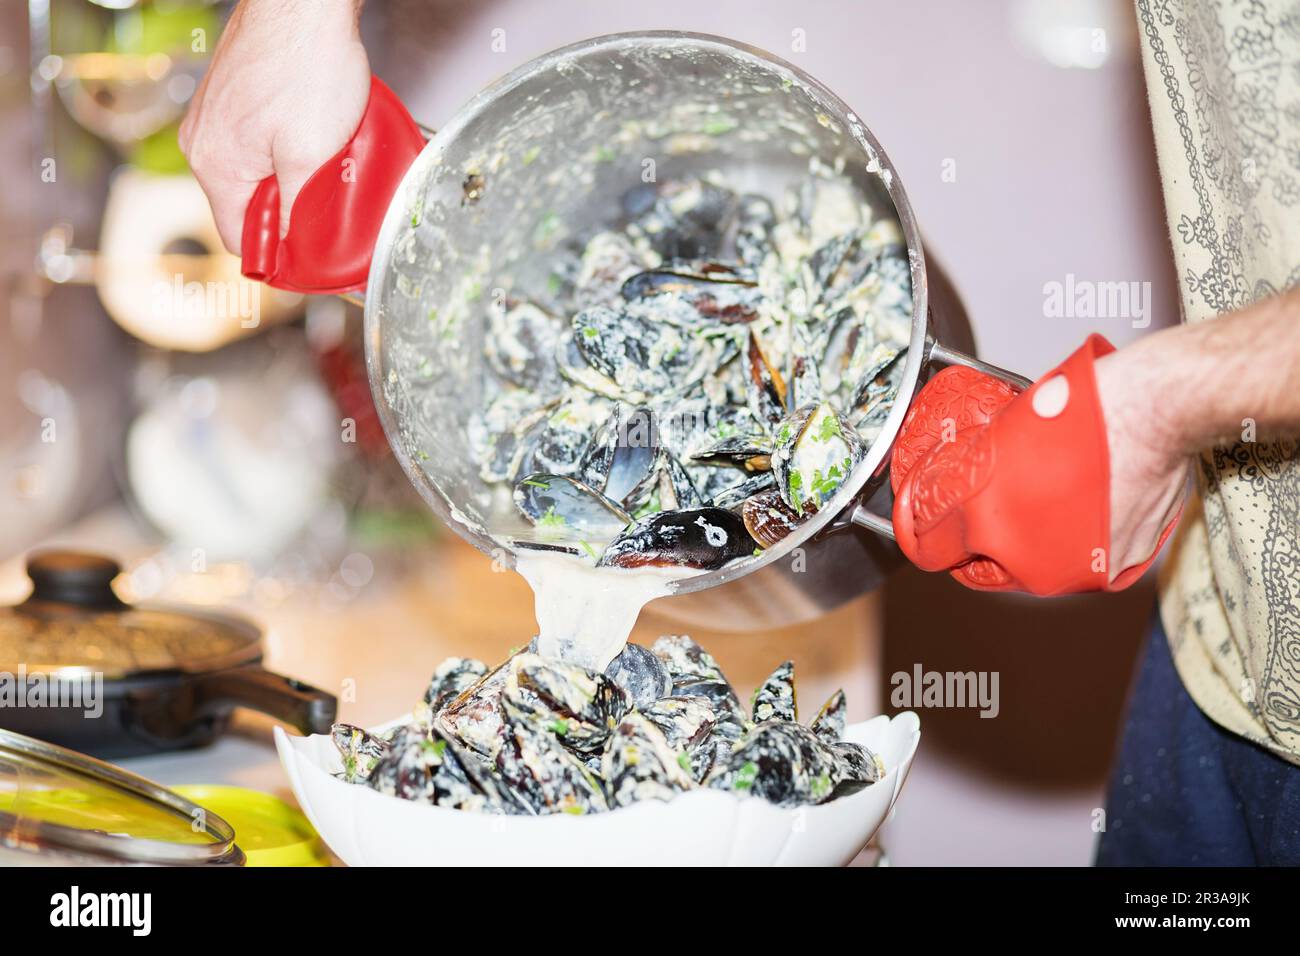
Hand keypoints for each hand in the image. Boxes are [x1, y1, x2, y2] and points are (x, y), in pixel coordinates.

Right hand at [179, 0, 369, 253]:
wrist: (304, 1)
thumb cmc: (306, 65)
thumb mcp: (310, 157)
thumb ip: (296, 210)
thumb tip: (290, 249)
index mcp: (215, 165)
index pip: (239, 238)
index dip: (277, 254)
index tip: (312, 256)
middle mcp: (204, 142)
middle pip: (248, 205)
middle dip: (289, 211)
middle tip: (329, 201)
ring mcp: (216, 117)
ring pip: (257, 172)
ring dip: (292, 177)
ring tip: (326, 160)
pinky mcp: (233, 97)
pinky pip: (259, 142)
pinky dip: (288, 147)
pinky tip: (317, 133)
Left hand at [892, 335, 1185, 593]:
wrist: (1151, 411)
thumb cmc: (1080, 412)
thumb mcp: (999, 431)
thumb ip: (967, 470)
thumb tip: (949, 481)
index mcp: (990, 525)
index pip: (932, 549)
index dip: (920, 531)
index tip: (920, 525)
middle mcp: (1030, 561)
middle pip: (983, 569)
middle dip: (975, 546)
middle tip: (977, 517)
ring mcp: (1076, 570)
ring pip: (1034, 568)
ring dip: (1027, 543)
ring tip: (1035, 502)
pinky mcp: (1116, 569)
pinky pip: (1083, 560)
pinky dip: (1076, 539)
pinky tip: (1078, 506)